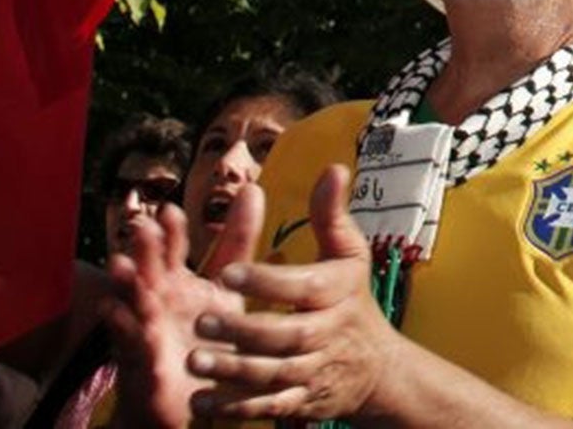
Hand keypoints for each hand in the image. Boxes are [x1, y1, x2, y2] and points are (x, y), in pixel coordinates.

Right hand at [99, 194, 256, 427]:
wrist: (193, 394)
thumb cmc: (207, 331)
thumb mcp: (226, 284)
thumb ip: (236, 240)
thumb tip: (253, 188)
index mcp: (175, 280)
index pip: (170, 250)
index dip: (170, 232)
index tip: (171, 210)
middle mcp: (156, 302)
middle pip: (147, 270)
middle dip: (143, 250)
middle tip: (143, 227)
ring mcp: (146, 332)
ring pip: (133, 305)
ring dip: (126, 287)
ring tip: (121, 265)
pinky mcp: (145, 367)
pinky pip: (134, 350)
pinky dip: (128, 335)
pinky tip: (125, 322)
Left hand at [183, 166, 406, 421]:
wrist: (378, 368)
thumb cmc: (352, 299)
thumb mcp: (349, 255)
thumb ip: (331, 215)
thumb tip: (333, 167)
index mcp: (337, 292)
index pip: (303, 287)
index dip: (266, 281)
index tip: (227, 272)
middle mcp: (328, 333)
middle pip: (286, 336)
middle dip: (243, 331)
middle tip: (200, 322)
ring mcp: (314, 371)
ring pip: (273, 374)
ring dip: (233, 370)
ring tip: (194, 359)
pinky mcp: (302, 401)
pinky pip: (269, 408)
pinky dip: (235, 408)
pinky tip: (201, 402)